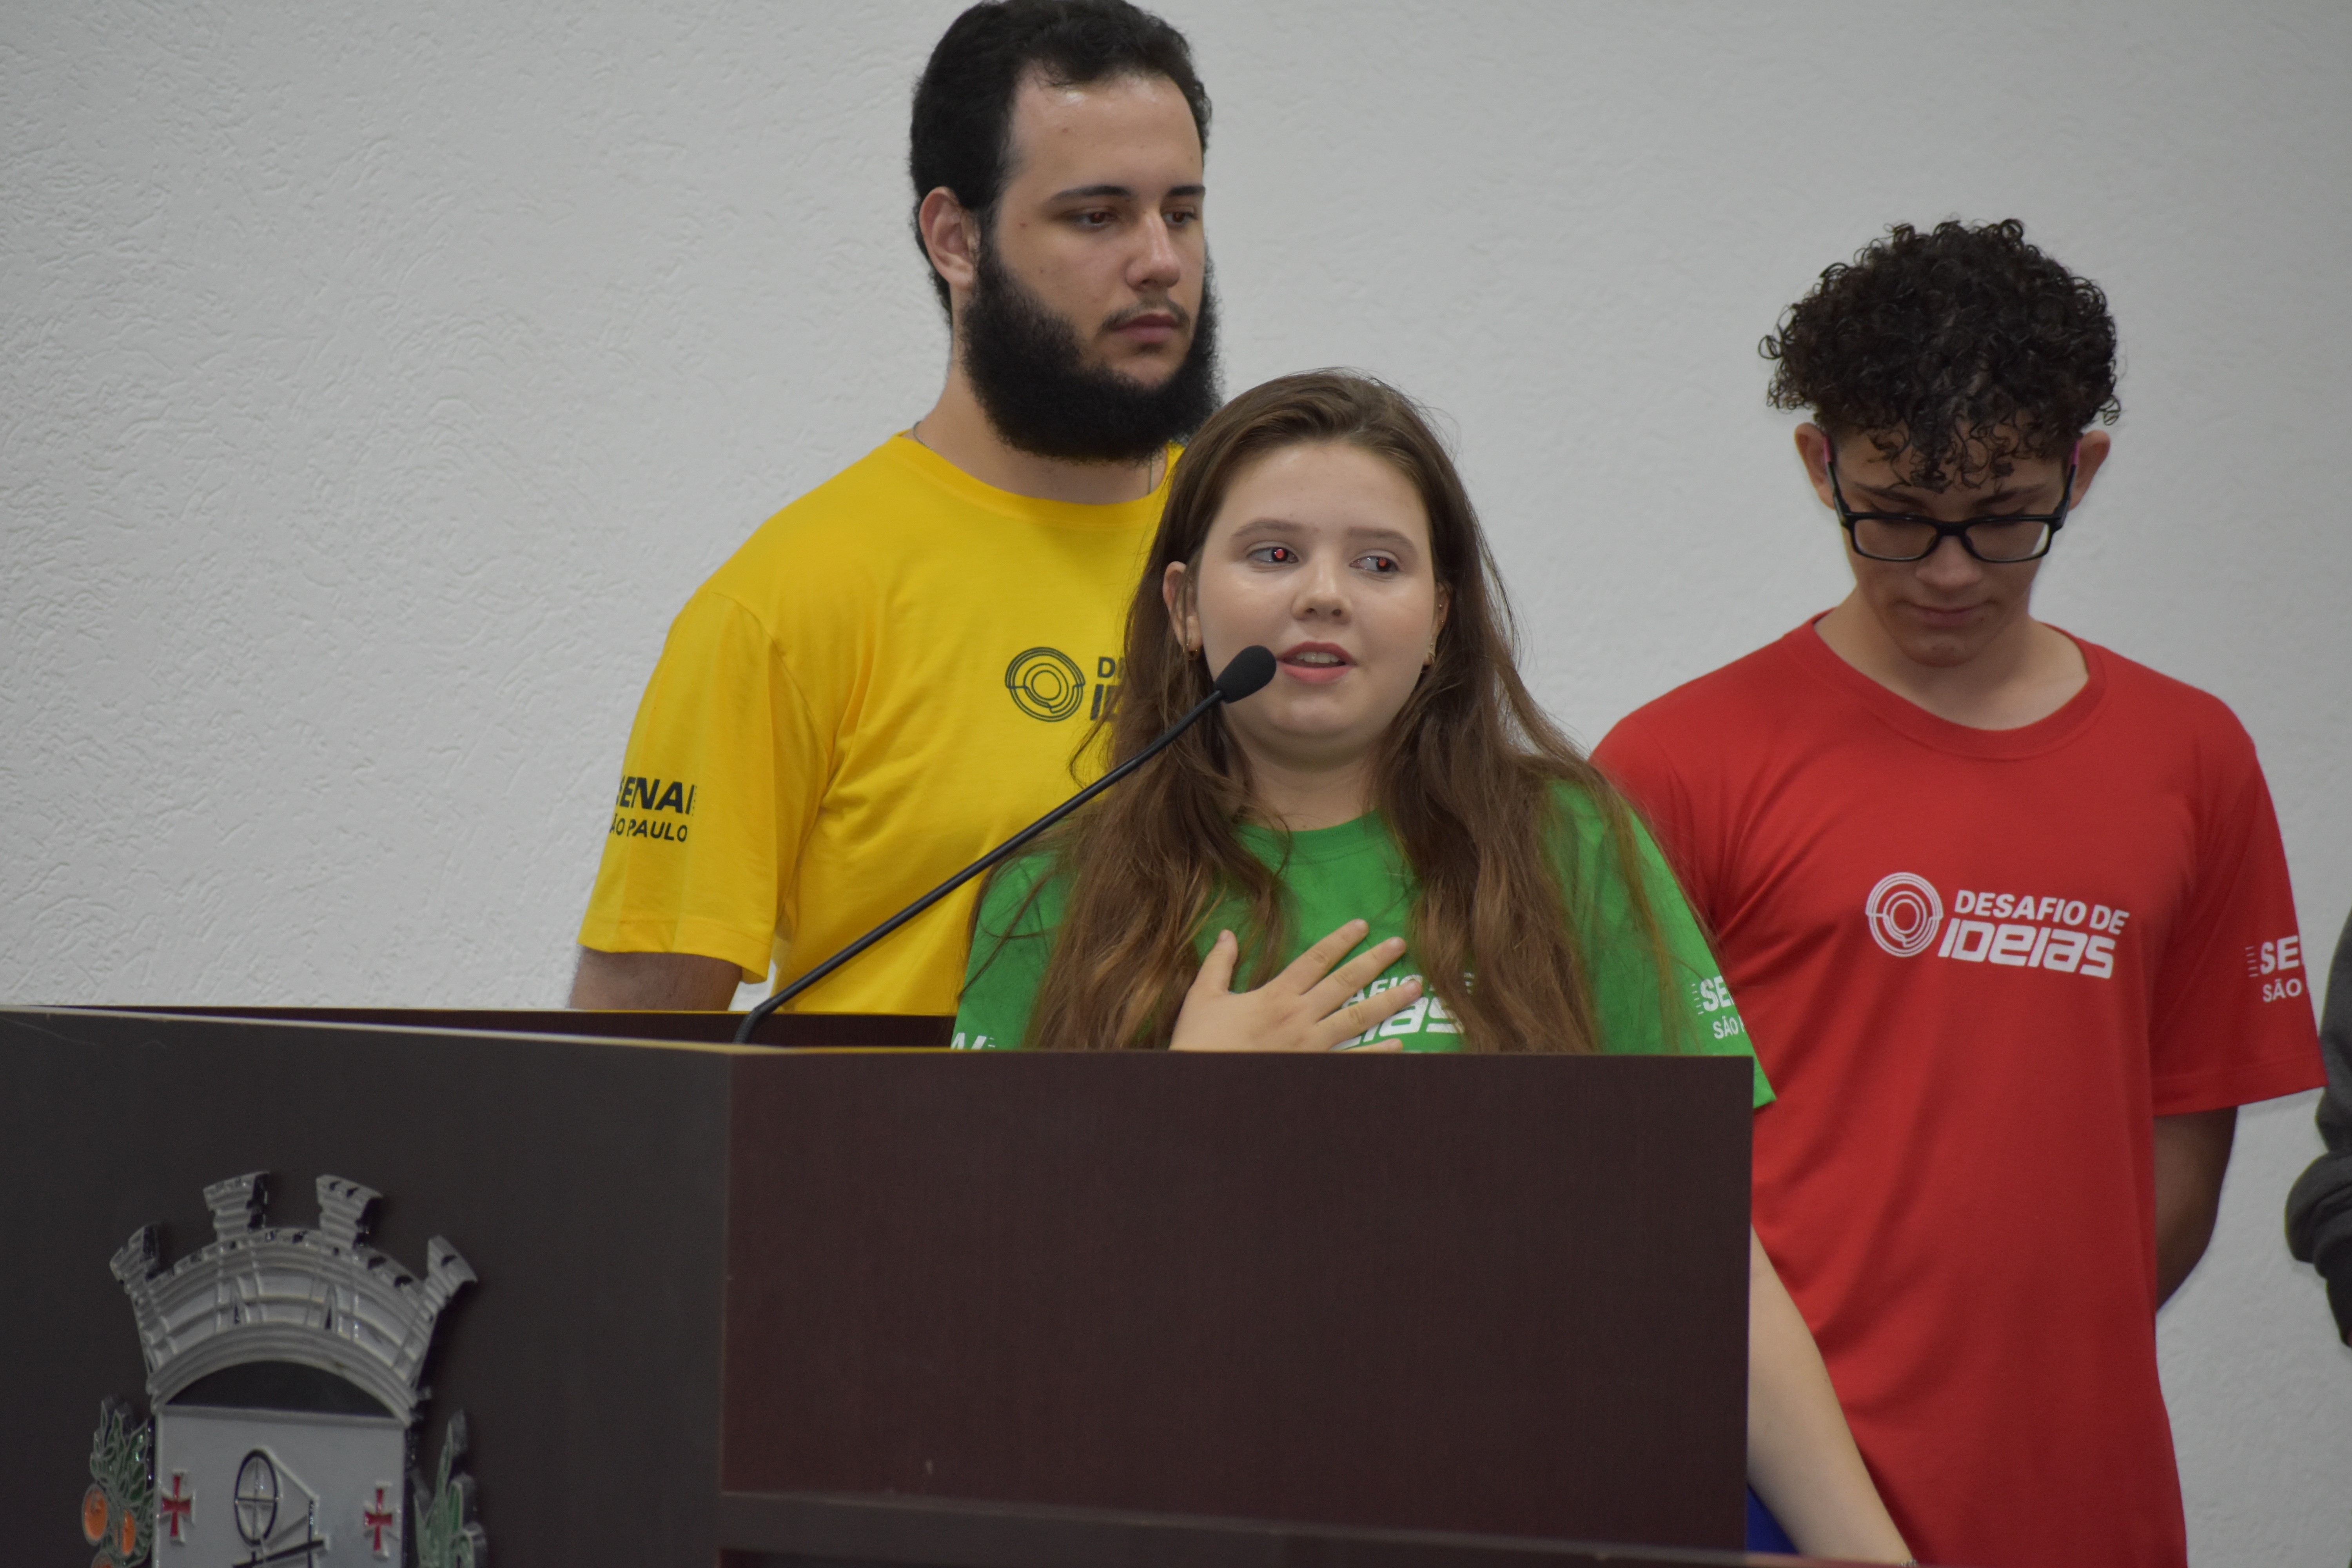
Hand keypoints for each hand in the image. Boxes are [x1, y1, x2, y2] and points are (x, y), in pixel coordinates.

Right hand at [1169, 919, 1421, 1052]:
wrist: (1203, 1090)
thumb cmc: (1200, 1043)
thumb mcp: (1203, 997)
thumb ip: (1219, 964)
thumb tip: (1228, 935)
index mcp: (1275, 995)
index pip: (1315, 959)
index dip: (1340, 939)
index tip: (1362, 925)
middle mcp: (1299, 1016)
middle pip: (1345, 982)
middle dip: (1374, 961)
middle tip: (1399, 945)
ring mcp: (1311, 1045)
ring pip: (1358, 1018)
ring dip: (1388, 1001)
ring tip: (1415, 988)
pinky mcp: (1314, 1070)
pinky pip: (1353, 1060)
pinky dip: (1379, 1053)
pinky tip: (1401, 1046)